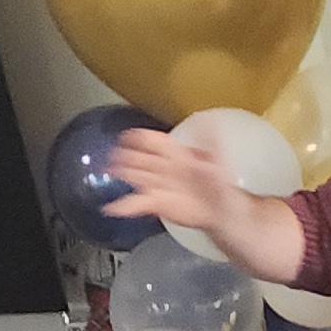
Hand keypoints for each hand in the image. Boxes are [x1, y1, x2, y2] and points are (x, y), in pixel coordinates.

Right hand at [110, 125, 254, 239]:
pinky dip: (124, 206)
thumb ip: (211, 138)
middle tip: (112, 154)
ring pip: (135, 176)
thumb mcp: (218, 160)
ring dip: (121, 173)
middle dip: (125, 155)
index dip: (140, 137)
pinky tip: (113, 207)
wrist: (222, 213)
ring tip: (108, 170)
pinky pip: (137, 204)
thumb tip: (208, 117)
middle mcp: (165, 168)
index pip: (155, 141)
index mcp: (177, 155)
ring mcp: (159, 186)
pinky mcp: (157, 204)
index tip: (126, 134)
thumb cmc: (221, 186)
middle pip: (140, 158)